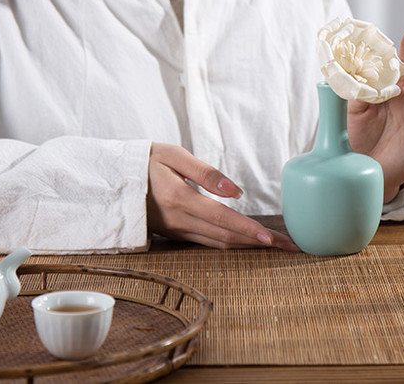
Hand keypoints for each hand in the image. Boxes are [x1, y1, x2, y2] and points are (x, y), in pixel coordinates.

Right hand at [147, 143, 298, 249]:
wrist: (114, 179)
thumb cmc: (146, 160)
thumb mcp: (173, 156)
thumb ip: (206, 173)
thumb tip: (236, 192)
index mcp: (180, 200)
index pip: (222, 219)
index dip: (248, 230)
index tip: (272, 239)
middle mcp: (180, 221)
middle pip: (226, 237)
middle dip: (259, 244)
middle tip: (290, 247)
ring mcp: (177, 231)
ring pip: (219, 244)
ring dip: (249, 248)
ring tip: (277, 248)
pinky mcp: (176, 234)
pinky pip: (209, 243)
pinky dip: (232, 245)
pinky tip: (248, 244)